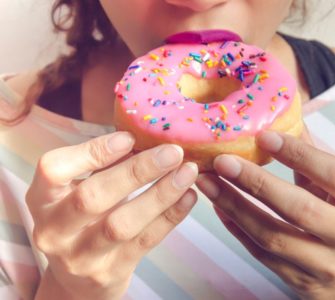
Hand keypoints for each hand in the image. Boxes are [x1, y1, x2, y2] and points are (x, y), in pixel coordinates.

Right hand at [26, 132, 197, 299]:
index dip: (92, 152)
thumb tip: (147, 136)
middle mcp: (54, 230)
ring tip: (187, 172)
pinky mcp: (109, 273)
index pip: (54, 170)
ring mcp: (80, 256)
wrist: (79, 279)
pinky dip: (170, 216)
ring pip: (121, 224)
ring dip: (160, 194)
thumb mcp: (79, 191)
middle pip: (92, 198)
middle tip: (172, 152)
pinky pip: (145, 241)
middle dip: (136, 171)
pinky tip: (188, 196)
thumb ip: (103, 166)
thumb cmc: (84, 220)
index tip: (130, 138)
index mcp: (43, 199)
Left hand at [196, 130, 334, 298]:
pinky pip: (260, 253)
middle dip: (256, 183)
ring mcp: (324, 264)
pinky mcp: (299, 280)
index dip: (299, 154)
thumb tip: (283, 115)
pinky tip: (218, 205)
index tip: (263, 136)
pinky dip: (235, 227)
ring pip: (272, 236)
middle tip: (222, 161)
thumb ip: (311, 155)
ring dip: (235, 206)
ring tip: (207, 182)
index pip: (333, 174)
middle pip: (299, 209)